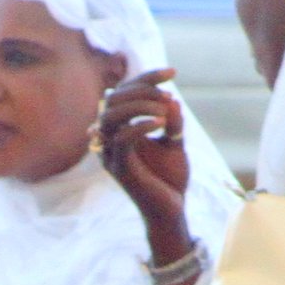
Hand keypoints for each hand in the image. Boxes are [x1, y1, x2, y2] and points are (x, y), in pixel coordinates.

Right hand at [97, 68, 192, 226]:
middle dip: (142, 89)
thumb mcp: (175, 143)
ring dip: (139, 106)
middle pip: (113, 99)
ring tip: (164, 110)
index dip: (146, 77)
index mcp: (119, 130)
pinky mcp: (120, 168)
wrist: (171, 211)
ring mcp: (111, 154)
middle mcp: (109, 140)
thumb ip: (171, 121)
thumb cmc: (170, 179)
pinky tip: (161, 123)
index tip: (172, 72)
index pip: (124, 93)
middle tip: (168, 96)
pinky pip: (121, 139)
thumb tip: (170, 98)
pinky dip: (140, 126)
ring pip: (111, 116)